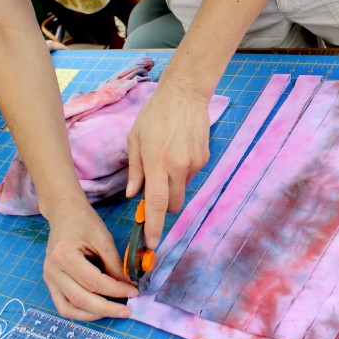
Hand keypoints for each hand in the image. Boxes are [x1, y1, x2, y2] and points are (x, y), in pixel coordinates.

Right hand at [42, 199, 137, 320]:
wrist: (64, 214)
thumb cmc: (84, 222)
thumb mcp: (104, 239)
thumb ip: (115, 265)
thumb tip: (128, 286)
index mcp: (64, 255)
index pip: (93, 282)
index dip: (115, 290)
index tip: (133, 292)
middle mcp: (52, 270)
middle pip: (81, 299)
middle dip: (107, 308)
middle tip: (128, 310)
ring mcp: (49, 279)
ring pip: (70, 308)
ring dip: (94, 314)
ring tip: (114, 311)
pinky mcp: (50, 284)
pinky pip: (64, 306)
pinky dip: (81, 313)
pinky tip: (98, 310)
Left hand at [126, 77, 211, 249]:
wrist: (185, 94)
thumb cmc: (155, 115)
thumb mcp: (135, 140)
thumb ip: (135, 170)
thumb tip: (134, 195)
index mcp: (157, 162)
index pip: (157, 203)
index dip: (155, 226)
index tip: (153, 243)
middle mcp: (177, 166)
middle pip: (173, 204)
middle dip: (164, 207)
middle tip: (154, 192)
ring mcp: (193, 163)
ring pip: (182, 189)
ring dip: (173, 185)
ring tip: (166, 159)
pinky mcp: (203, 158)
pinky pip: (190, 175)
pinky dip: (182, 171)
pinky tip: (178, 151)